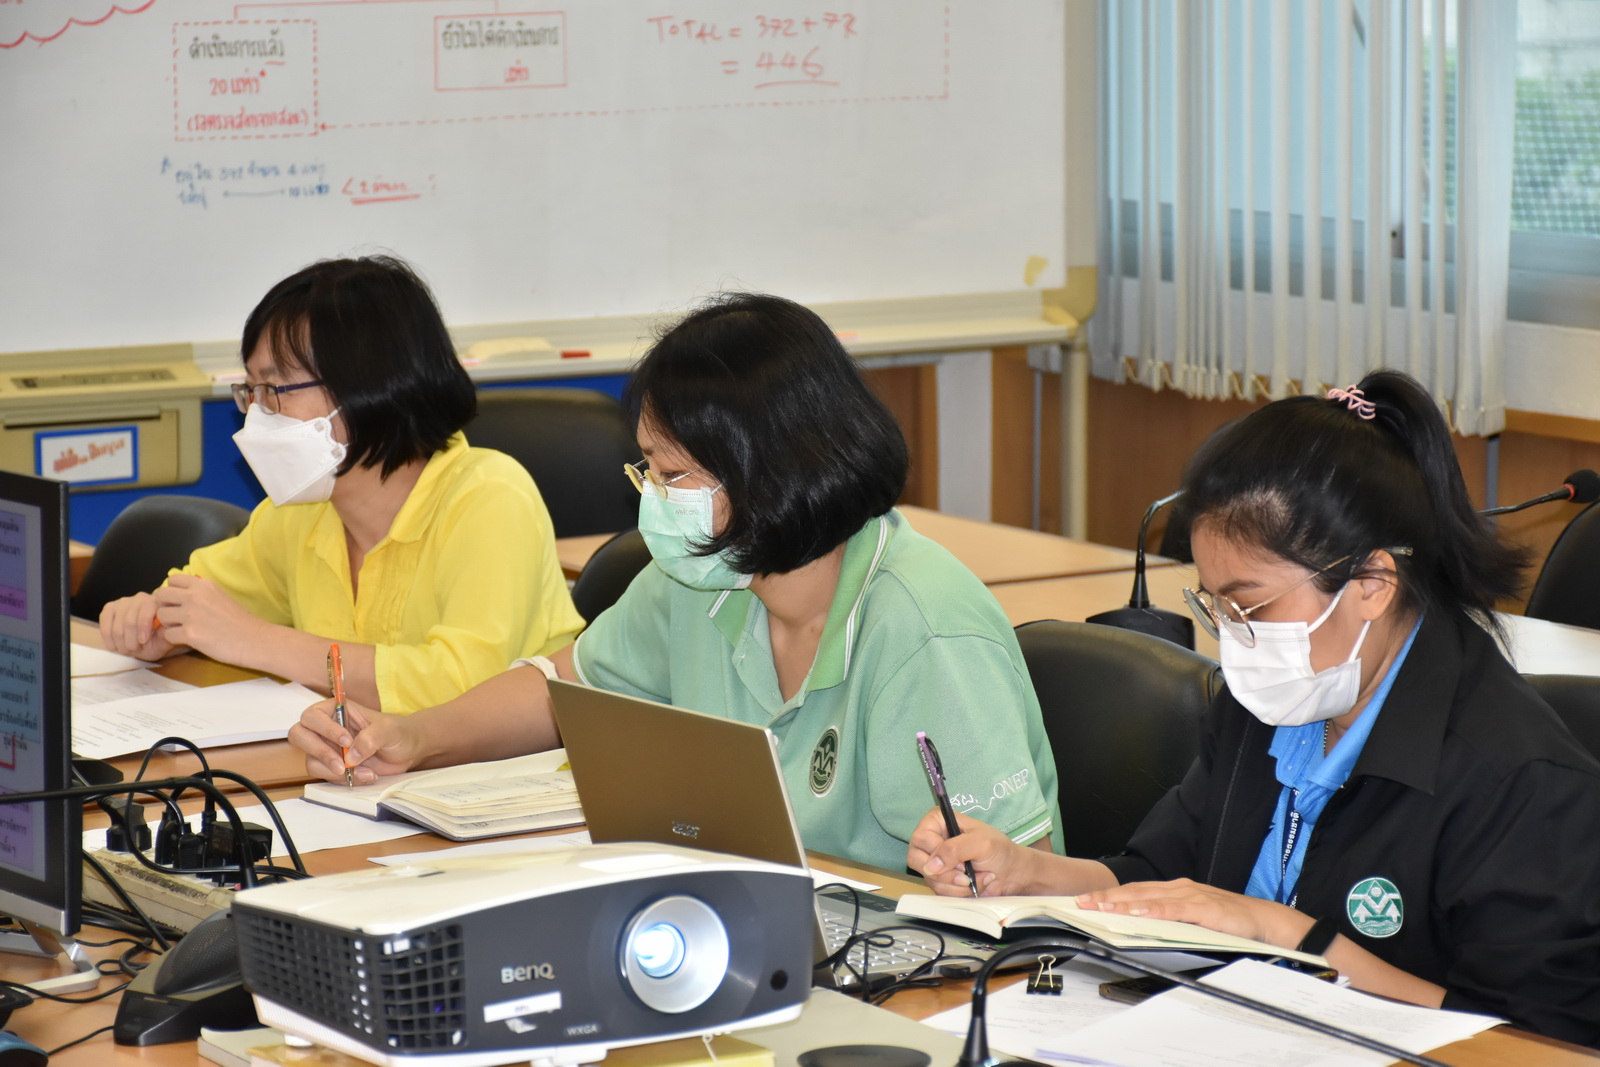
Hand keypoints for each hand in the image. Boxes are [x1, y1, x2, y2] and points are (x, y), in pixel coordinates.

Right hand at [99, 592, 179, 659]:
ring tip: (127, 649)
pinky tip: (115, 646)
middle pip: (129, 621)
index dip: (142, 627)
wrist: (143, 643)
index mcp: (158, 603)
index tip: (143, 641)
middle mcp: (140, 598)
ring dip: (121, 643)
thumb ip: (167, 633)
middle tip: (134, 649)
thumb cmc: (156, 641)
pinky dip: (109, 640)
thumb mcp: (165, 640)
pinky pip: (105, 626)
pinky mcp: (109, 609)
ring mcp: (123, 602)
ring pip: (116, 627)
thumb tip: (166, 626)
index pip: (146, 611)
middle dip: (131, 640)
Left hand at [153, 574, 266, 665]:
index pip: (172, 580)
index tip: (179, 602)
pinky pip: (167, 634)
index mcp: (204, 585)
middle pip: (161, 595)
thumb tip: (181, 595)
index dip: (173, 592)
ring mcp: (191, 615)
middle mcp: (195, 596)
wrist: (254, 640)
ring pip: (161, 615)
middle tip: (176, 617)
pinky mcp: (190, 634)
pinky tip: (189, 640)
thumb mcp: (221, 596)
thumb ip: (201, 593)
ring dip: (169, 624)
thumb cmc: (241, 621)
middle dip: (165, 606)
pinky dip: (175, 639)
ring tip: (183, 629)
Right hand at [289, 697, 426, 783]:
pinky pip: (326, 776)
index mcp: (336, 710)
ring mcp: (327, 748)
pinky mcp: (332, 766)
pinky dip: (345, 780)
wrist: (407, 750)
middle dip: (319, 752)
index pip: (313, 716)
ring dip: (334, 771)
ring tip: (365, 772)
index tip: (347, 741)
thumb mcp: (389, 730)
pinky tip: (367, 775)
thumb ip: (371, 738)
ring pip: (311, 761)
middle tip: (342, 765)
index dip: (325, 729)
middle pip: (299, 736)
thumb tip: (350, 756)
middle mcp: (326, 728)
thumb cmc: (398, 732)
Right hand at [907, 808, 1032, 895]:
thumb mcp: (980, 843)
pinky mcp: (939, 879)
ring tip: (974, 877)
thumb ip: (954, 849)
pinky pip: (937, 890)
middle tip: (965, 873)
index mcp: (938, 821)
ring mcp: (934, 861)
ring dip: (955, 883)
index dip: (937, 851)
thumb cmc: (999, 850)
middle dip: (945, 872)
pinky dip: (956, 892)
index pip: (921, 837)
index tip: (958, 860)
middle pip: (917, 859)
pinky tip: (971, 885)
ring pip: (928, 878)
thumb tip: (931, 866)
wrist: (1010, 874)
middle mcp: (932, 840)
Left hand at [1074, 878, 1312, 948]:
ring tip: (1100, 906)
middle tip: (1081, 902)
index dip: (1110, 895)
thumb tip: (1142, 927)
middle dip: (1106, 897)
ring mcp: (1191, 896)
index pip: (1136, 891)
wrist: (1264, 921)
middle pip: (1136, 891)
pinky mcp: (1203, 908)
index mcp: (1176, 890)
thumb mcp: (1194, 919)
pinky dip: (1154, 911)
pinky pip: (1173, 909)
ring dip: (1122, 902)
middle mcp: (1180, 888)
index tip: (1086, 900)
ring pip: (1149, 898)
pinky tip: (1138, 914)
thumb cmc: (1231, 921)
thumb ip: (1171, 920)